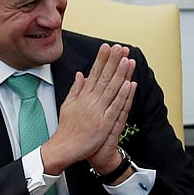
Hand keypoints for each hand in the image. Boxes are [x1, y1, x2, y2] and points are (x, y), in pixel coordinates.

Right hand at [41, 44, 136, 174]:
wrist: (65, 148)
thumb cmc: (68, 128)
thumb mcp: (68, 104)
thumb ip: (76, 89)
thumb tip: (80, 74)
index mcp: (83, 95)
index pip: (94, 73)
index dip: (101, 59)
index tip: (107, 47)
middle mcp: (90, 100)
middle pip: (104, 77)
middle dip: (112, 61)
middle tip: (119, 47)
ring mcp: (98, 111)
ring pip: (111, 88)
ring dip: (120, 73)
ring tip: (126, 59)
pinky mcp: (104, 122)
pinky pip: (115, 107)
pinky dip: (122, 95)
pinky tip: (128, 84)